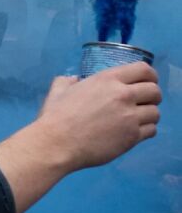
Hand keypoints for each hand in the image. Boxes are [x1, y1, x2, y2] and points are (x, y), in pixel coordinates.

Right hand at [0, 62, 160, 212]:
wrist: (58, 143)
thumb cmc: (56, 115)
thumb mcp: (59, 89)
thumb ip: (69, 81)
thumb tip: (73, 80)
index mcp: (107, 79)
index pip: (144, 70)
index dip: (149, 75)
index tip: (146, 81)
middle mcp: (123, 95)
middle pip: (155, 91)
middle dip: (152, 96)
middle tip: (142, 102)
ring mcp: (130, 117)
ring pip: (156, 112)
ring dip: (149, 114)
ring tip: (137, 118)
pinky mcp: (132, 137)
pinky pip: (152, 130)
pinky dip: (146, 130)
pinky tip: (134, 131)